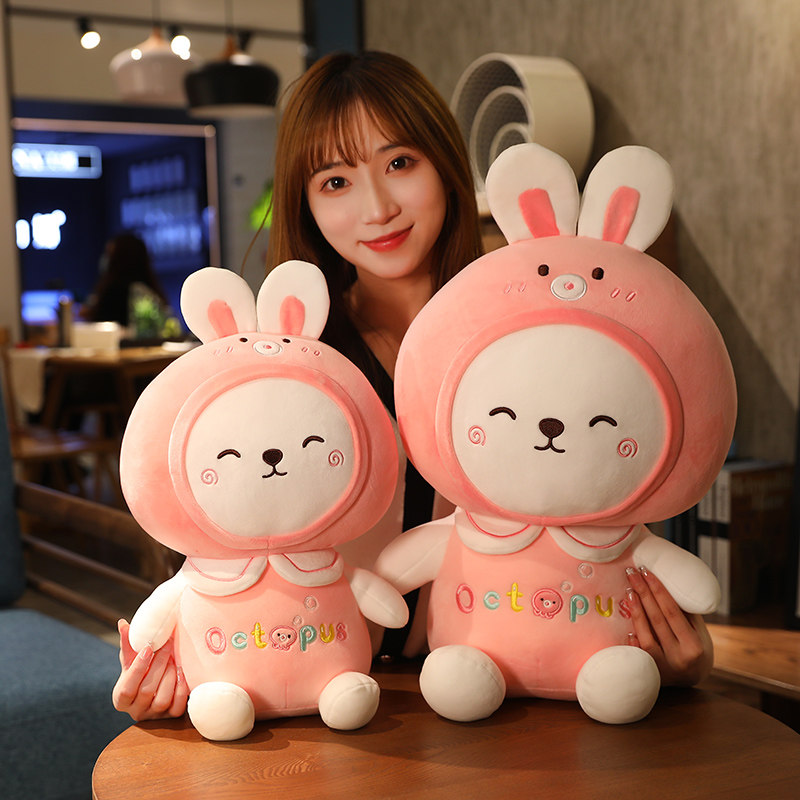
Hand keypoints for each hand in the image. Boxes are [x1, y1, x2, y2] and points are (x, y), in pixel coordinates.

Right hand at [112, 619, 188, 720]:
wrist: (156, 687)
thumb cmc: (141, 670)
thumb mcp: (132, 659)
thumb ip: (128, 644)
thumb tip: (123, 623)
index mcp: (121, 698)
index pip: (127, 688)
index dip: (138, 668)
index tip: (149, 647)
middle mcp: (135, 711)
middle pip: (148, 690)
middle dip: (160, 665)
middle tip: (168, 645)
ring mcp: (153, 716)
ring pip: (163, 699)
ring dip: (171, 675)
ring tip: (175, 657)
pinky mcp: (170, 717)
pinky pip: (177, 706)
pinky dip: (182, 688)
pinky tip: (183, 672)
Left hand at [625, 566, 712, 685]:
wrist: (692, 679)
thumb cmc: (695, 647)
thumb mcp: (699, 631)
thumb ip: (685, 612)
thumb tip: (666, 581)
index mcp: (694, 645)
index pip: (672, 612)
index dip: (658, 591)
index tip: (646, 572)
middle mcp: (679, 656)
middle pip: (657, 620)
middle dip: (643, 593)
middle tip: (631, 573)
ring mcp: (663, 666)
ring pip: (646, 635)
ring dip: (635, 611)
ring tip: (629, 591)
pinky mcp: (651, 672)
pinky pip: (638, 653)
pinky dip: (632, 640)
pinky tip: (626, 626)